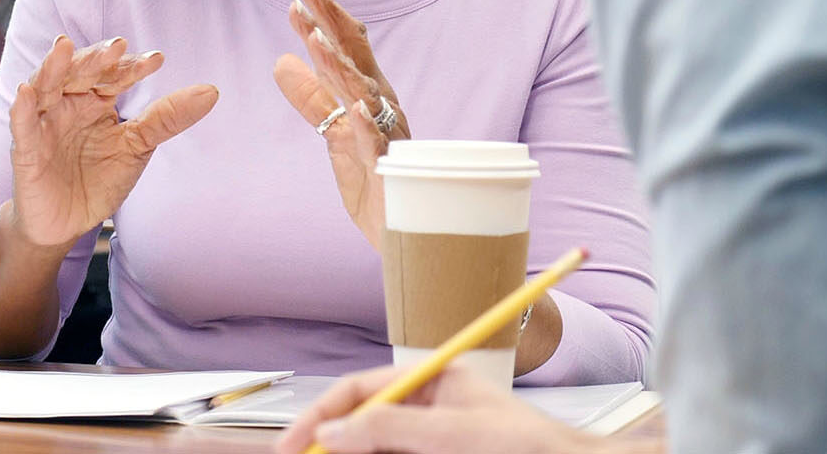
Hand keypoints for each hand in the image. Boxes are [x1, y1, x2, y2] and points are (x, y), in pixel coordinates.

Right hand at [10, 35, 217, 248]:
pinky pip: (22, 126)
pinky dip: (23, 108)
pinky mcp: (26, 150)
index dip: (134, 67)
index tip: (157, 59)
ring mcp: (45, 124)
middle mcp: (70, 104)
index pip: (116, 75)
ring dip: (54, 67)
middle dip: (97, 58)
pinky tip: (27, 91)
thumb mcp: (138, 146)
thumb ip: (168, 118)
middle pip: (80, 72)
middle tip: (118, 46)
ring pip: (46, 87)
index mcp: (98, 100)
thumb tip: (212, 91)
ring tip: (63, 46)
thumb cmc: (99, 177)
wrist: (67, 223)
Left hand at [273, 0, 409, 249]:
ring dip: (339, 62)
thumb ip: (311, 98)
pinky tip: (353, 103)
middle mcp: (381, 105)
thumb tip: (280, 61)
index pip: (344, 46)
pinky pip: (376, 142)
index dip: (322, 16)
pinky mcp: (387, 168)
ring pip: (361, 91)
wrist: (407, 232)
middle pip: (355, 54)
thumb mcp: (334, 133)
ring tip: (315, 36)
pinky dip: (366, 121)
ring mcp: (385, 134)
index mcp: (367, 94)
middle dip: (330, 18)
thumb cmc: (375, 180)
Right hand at [275, 365, 653, 453]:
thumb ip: (396, 429)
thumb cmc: (531, 444)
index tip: (295, 444)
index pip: (362, 389)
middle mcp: (428, 408)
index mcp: (433, 380)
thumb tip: (334, 431)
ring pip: (375, 449)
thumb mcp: (459, 433)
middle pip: (362, 423)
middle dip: (331, 444)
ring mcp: (432, 440)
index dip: (324, 414)